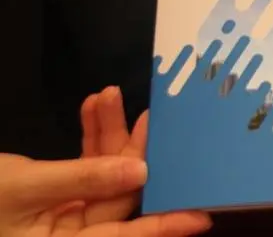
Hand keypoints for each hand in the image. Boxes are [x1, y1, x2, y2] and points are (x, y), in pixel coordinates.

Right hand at [0, 87, 211, 236]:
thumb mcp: (24, 189)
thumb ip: (84, 180)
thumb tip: (141, 173)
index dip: (163, 227)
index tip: (201, 215)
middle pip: (117, 199)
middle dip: (131, 154)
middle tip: (153, 118)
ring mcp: (64, 217)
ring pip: (103, 176)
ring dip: (107, 136)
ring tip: (112, 97)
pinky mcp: (55, 196)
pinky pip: (81, 167)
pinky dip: (87, 138)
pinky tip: (95, 105)